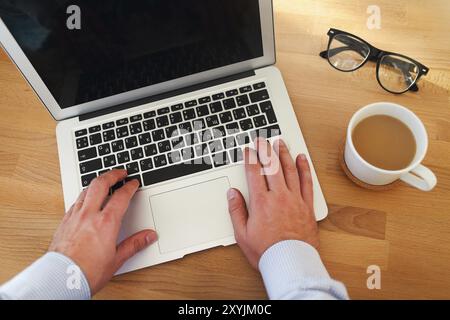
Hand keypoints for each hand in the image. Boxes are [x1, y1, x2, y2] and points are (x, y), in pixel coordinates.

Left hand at [49, 170, 156, 294]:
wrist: (60, 279)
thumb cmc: (87, 273)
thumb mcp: (116, 259)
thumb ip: (134, 244)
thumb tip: (148, 236)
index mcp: (106, 223)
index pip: (121, 196)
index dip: (130, 187)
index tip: (134, 183)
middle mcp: (89, 215)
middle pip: (101, 184)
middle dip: (112, 175)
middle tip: (120, 172)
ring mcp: (74, 217)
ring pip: (85, 190)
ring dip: (97, 183)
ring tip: (103, 182)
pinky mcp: (64, 222)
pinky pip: (75, 202)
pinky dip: (84, 196)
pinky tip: (85, 199)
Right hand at [227, 138, 318, 268]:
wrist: (291, 262)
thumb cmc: (266, 251)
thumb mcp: (242, 234)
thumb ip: (236, 211)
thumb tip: (232, 194)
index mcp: (261, 202)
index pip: (253, 173)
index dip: (250, 158)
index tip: (248, 150)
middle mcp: (278, 196)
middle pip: (271, 166)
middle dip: (265, 150)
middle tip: (262, 140)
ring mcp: (294, 199)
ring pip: (289, 170)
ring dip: (284, 154)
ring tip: (280, 143)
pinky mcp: (306, 205)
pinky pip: (306, 182)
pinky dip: (304, 169)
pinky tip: (301, 159)